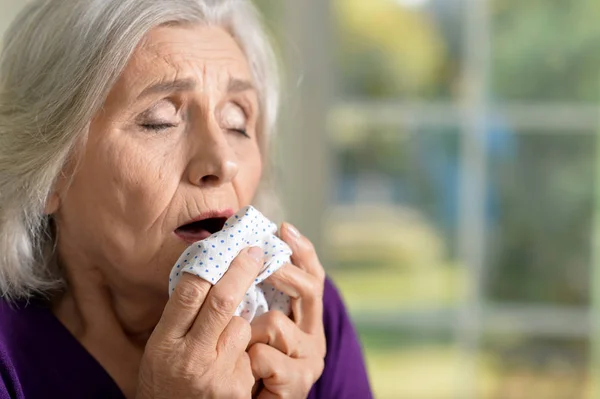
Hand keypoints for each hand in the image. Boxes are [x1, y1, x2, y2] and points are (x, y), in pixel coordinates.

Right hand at [136, 247, 263, 398]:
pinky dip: (245, 353)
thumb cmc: (166, 382)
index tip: (228, 245)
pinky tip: (231, 369)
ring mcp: (216, 375)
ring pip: (241, 326)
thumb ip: (181, 317)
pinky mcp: (238, 388)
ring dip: (239, 324)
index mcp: (164, 343)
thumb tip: (209, 270)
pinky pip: (251, 353)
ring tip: (222, 343)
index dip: (210, 263)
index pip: (188, 293)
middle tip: (254, 251)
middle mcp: (189, 357)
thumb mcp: (161, 349)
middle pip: (222, 301)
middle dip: (241, 271)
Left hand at [248, 223, 326, 398]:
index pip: (313, 276)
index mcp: (306, 318)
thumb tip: (240, 254)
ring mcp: (310, 358)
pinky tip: (248, 370)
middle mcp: (314, 334)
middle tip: (262, 257)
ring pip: (276, 322)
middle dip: (281, 272)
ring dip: (249, 332)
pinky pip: (264, 356)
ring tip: (240, 348)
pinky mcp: (299, 381)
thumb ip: (254, 297)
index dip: (302, 251)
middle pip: (308, 288)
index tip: (284, 227)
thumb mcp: (252, 325)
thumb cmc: (246, 364)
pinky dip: (248, 360)